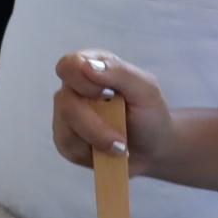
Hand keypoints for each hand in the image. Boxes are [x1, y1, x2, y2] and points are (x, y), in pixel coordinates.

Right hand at [51, 51, 175, 175]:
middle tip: (121, 137)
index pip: (68, 66)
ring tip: (121, 147)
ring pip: (65, 126)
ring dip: (97, 140)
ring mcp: (67, 114)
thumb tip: (87, 66)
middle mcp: (74, 88)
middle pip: (64, 101)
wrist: (153, 148)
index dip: (82, 81)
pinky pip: (67, 146)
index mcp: (92, 67)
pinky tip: (108, 152)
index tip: (109, 95)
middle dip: (94, 124)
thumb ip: (120, 73)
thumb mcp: (146, 89)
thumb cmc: (150, 113)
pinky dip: (91, 152)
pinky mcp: (65, 139)